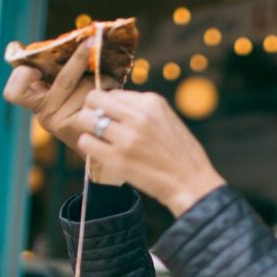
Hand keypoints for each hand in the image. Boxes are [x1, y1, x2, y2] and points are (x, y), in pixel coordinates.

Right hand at [2, 42, 121, 182]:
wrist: (102, 145)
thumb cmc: (85, 110)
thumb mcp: (68, 92)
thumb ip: (63, 74)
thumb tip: (84, 39)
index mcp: (36, 103)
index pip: (13, 93)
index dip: (21, 77)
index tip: (37, 69)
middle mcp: (45, 115)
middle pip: (63, 79)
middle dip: (79, 59)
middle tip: (89, 41)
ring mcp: (61, 123)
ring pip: (85, 86)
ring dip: (102, 79)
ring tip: (109, 84)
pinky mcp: (80, 127)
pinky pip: (96, 97)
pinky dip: (108, 90)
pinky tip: (113, 94)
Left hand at [75, 90, 225, 215]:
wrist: (191, 183)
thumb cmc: (182, 154)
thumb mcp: (168, 119)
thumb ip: (143, 110)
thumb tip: (114, 105)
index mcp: (152, 102)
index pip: (114, 92)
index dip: (108, 105)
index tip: (111, 117)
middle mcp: (138, 116)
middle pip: (94, 98)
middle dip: (91, 109)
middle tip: (96, 123)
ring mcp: (127, 138)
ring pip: (85, 119)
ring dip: (87, 127)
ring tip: (97, 138)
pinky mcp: (118, 159)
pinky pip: (86, 142)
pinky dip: (88, 145)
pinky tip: (100, 151)